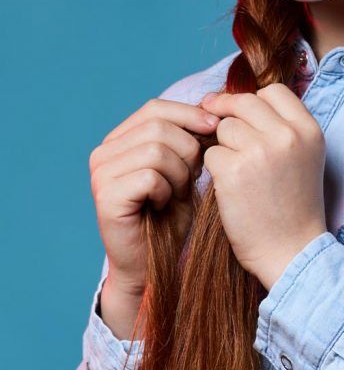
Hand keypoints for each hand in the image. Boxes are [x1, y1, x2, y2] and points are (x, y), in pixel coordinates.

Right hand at [89, 98, 220, 294]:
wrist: (152, 263)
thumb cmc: (170, 215)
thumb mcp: (183, 167)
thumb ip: (188, 137)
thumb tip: (212, 106)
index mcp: (119, 139)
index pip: (155, 107)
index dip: (189, 113)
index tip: (216, 126)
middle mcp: (103, 152)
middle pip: (158, 125)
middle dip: (187, 148)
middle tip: (192, 176)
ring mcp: (100, 174)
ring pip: (156, 149)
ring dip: (179, 173)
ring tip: (176, 193)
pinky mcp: (105, 196)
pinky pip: (150, 176)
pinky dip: (167, 190)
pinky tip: (163, 205)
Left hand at [199, 84, 327, 290]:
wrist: (291, 251)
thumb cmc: (293, 205)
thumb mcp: (303, 156)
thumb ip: (282, 127)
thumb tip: (238, 100)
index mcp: (308, 129)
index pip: (274, 91)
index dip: (252, 99)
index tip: (237, 110)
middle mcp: (287, 135)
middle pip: (244, 103)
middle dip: (228, 115)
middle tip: (218, 131)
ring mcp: (260, 151)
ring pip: (224, 128)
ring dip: (222, 147)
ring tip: (238, 172)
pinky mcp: (234, 171)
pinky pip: (210, 154)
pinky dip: (214, 170)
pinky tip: (229, 188)